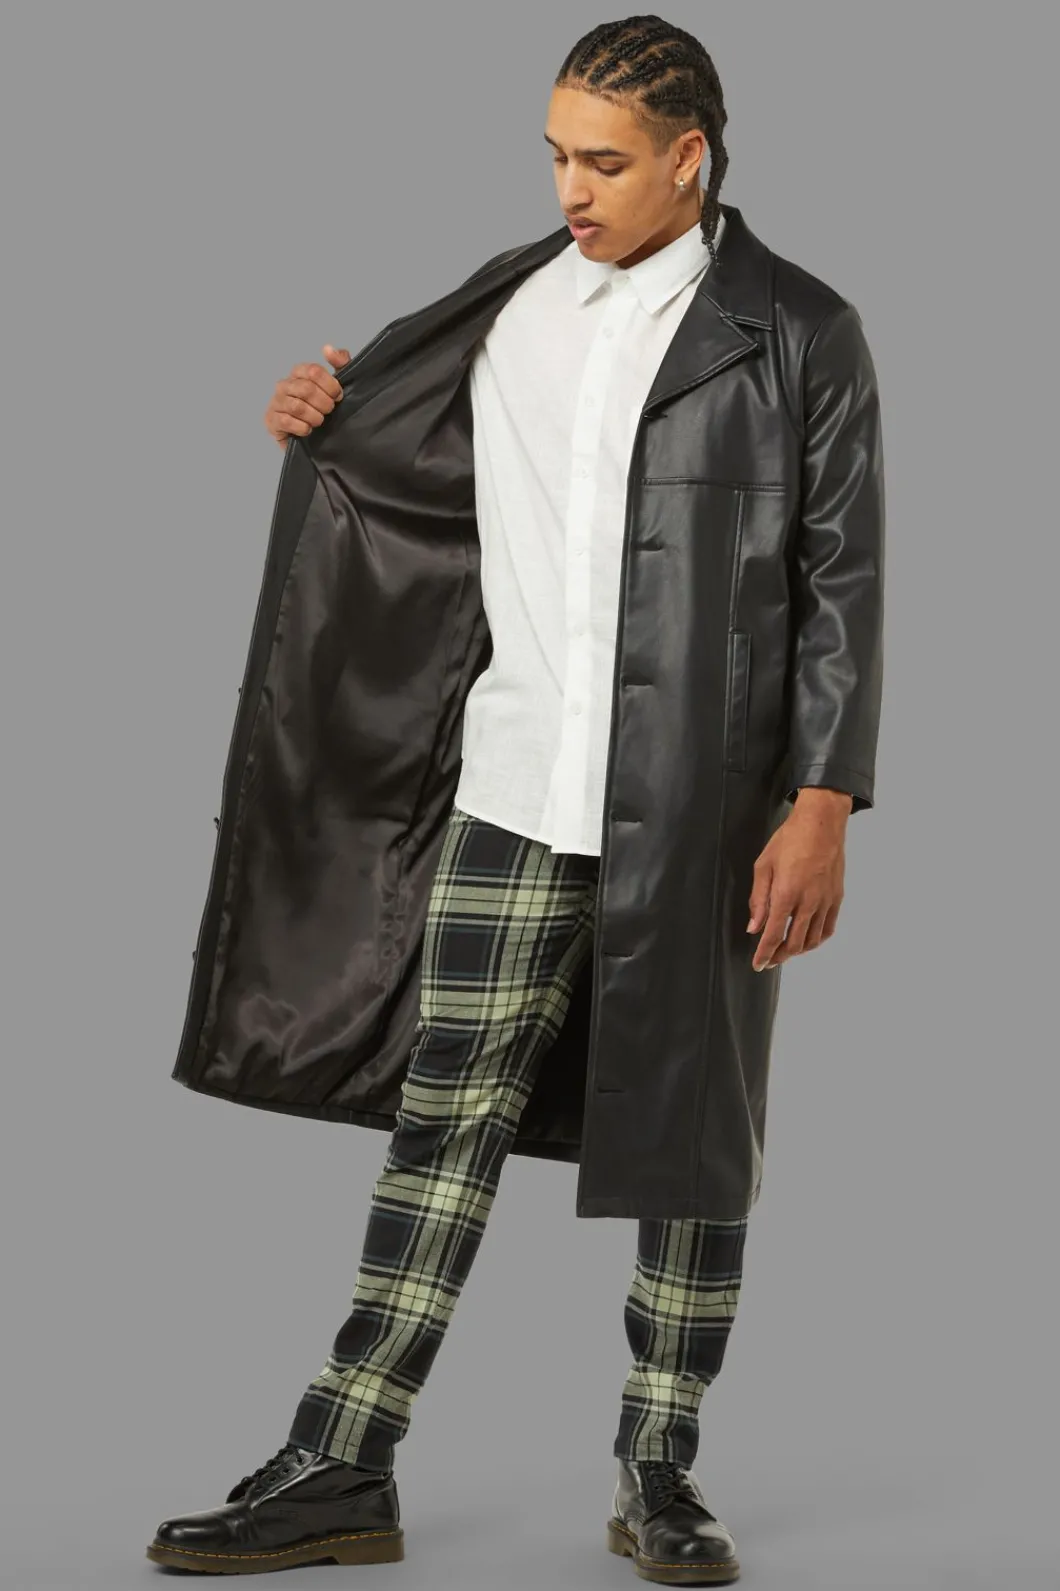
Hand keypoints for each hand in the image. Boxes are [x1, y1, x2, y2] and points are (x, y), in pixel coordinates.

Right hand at [263, 344, 349, 447]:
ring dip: (315, 417)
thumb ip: (340, 363)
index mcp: (298, 373)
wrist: (315, 440)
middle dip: (324, 403)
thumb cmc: (323, 410)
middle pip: (306, 389)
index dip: (330, 385)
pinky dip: (302, 428)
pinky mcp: (271, 421)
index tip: (338, 397)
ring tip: (319, 422)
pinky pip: (286, 421)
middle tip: (330, 411)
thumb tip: (328, 348)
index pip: (313, 371)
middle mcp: (284, 385)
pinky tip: (308, 431)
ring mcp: (275, 402)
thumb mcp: (338, 385)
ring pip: (297, 406)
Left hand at [746, 789, 851, 969]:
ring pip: (813, 940)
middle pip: (794, 943)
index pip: (773, 935)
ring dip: (798, 951)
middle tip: (770, 960)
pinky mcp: (836, 897)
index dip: (764, 954)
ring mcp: (825, 901)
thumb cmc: (789, 839)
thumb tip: (754, 926)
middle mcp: (808, 902)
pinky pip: (828, 928)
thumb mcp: (763, 865)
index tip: (758, 965)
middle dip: (780, 956)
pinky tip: (808, 940)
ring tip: (786, 951)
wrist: (821, 823)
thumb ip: (758, 899)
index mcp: (786, 894)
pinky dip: (817, 940)